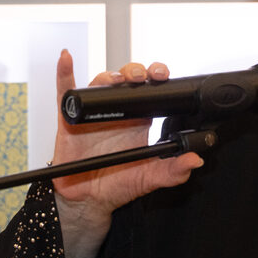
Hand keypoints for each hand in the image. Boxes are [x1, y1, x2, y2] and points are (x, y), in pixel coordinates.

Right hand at [48, 49, 201, 257]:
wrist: (88, 199)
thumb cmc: (118, 184)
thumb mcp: (149, 178)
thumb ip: (173, 171)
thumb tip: (194, 161)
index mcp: (139, 118)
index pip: (150, 89)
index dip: (156, 77)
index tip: (163, 76)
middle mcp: (117, 110)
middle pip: (126, 79)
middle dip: (136, 71)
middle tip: (145, 76)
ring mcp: (93, 111)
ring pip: (100, 82)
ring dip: (109, 75)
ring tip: (116, 79)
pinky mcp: (71, 118)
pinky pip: (65, 92)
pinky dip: (64, 73)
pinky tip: (66, 58)